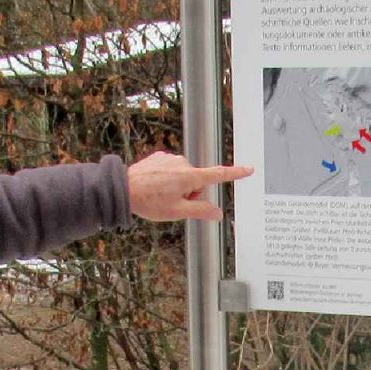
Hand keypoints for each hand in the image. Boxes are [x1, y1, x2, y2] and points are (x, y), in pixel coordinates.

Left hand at [126, 150, 252, 221]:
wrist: (122, 189)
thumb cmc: (149, 202)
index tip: (249, 169)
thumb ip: (200, 211)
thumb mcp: (177, 212)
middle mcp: (183, 163)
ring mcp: (170, 158)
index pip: (219, 174)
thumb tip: (218, 213)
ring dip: (177, 186)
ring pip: (183, 176)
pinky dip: (166, 178)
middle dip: (190, 193)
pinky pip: (171, 169)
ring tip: (159, 195)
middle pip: (197, 181)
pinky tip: (154, 186)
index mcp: (190, 177)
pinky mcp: (159, 156)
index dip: (235, 173)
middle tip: (172, 203)